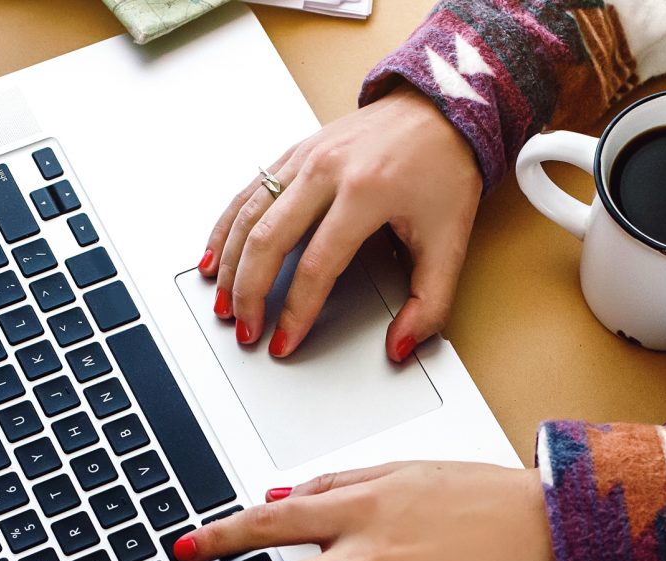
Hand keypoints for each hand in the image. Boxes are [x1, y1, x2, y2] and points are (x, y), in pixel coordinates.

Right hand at [200, 83, 479, 361]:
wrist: (440, 108)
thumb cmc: (444, 169)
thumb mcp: (450, 241)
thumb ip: (431, 303)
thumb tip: (402, 346)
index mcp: (365, 192)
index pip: (317, 267)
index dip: (296, 313)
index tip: (284, 343)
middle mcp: (327, 170)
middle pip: (268, 241)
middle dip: (250, 294)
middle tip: (246, 331)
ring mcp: (305, 157)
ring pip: (249, 216)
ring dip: (230, 265)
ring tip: (223, 305)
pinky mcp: (295, 152)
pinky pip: (248, 193)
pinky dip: (225, 228)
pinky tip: (215, 257)